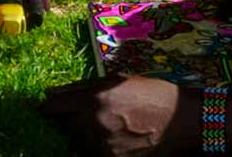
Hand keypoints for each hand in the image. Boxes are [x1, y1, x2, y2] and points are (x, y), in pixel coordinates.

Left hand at [40, 76, 196, 156]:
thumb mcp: (118, 81)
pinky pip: (91, 154)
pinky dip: (96, 148)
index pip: (54, 107)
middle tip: (88, 116)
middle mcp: (94, 123)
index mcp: (95, 98)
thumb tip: (50, 93)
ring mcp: (102, 146)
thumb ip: (82, 87)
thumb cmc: (153, 94)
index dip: (51, 108)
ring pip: (76, 142)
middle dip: (70, 121)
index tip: (50, 108)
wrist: (181, 120)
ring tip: (107, 126)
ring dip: (83, 135)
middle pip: (63, 127)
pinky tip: (114, 138)